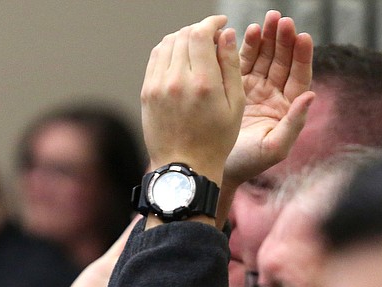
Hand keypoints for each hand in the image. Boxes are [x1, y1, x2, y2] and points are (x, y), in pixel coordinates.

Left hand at [141, 15, 244, 186]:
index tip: (221, 24)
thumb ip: (231, 65)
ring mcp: (157, 86)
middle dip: (199, 30)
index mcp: (203, 83)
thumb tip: (226, 34)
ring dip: (183, 39)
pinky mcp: (147, 92)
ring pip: (167, 43)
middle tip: (211, 38)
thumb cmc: (215, 140)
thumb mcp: (234, 105)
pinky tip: (180, 61)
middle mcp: (176, 81)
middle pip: (183, 34)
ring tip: (196, 49)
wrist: (184, 167)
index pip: (201, 33)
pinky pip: (156, 59)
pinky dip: (168, 52)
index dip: (212, 22)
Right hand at [223, 10, 314, 188]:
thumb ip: (294, 123)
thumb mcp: (275, 148)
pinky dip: (247, 46)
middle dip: (283, 40)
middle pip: (282, 61)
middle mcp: (273, 96)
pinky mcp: (234, 86)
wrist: (214, 167)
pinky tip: (249, 31)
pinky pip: (243, 62)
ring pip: (264, 57)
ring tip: (268, 19)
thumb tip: (312, 96)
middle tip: (282, 21)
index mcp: (287, 108)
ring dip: (267, 38)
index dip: (301, 56)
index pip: (299, 76)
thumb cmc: (247, 163)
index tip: (302, 36)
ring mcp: (254, 89)